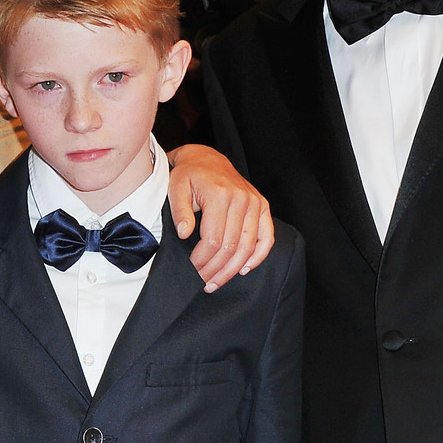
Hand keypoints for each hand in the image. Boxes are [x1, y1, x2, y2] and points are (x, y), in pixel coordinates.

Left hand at [164, 144, 274, 290]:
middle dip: (216, 270)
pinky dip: (258, 257)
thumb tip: (185, 234)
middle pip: (231, 247)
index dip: (202, 260)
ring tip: (217, 282)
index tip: (192, 271)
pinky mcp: (262, 207)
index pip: (214, 239)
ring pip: (248, 247)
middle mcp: (242, 199)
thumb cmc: (189, 174)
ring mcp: (255, 203)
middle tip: (203, 283)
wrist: (206, 159)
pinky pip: (267, 238)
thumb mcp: (175, 187)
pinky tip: (243, 269)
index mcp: (220, 195)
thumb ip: (179, 211)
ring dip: (232, 270)